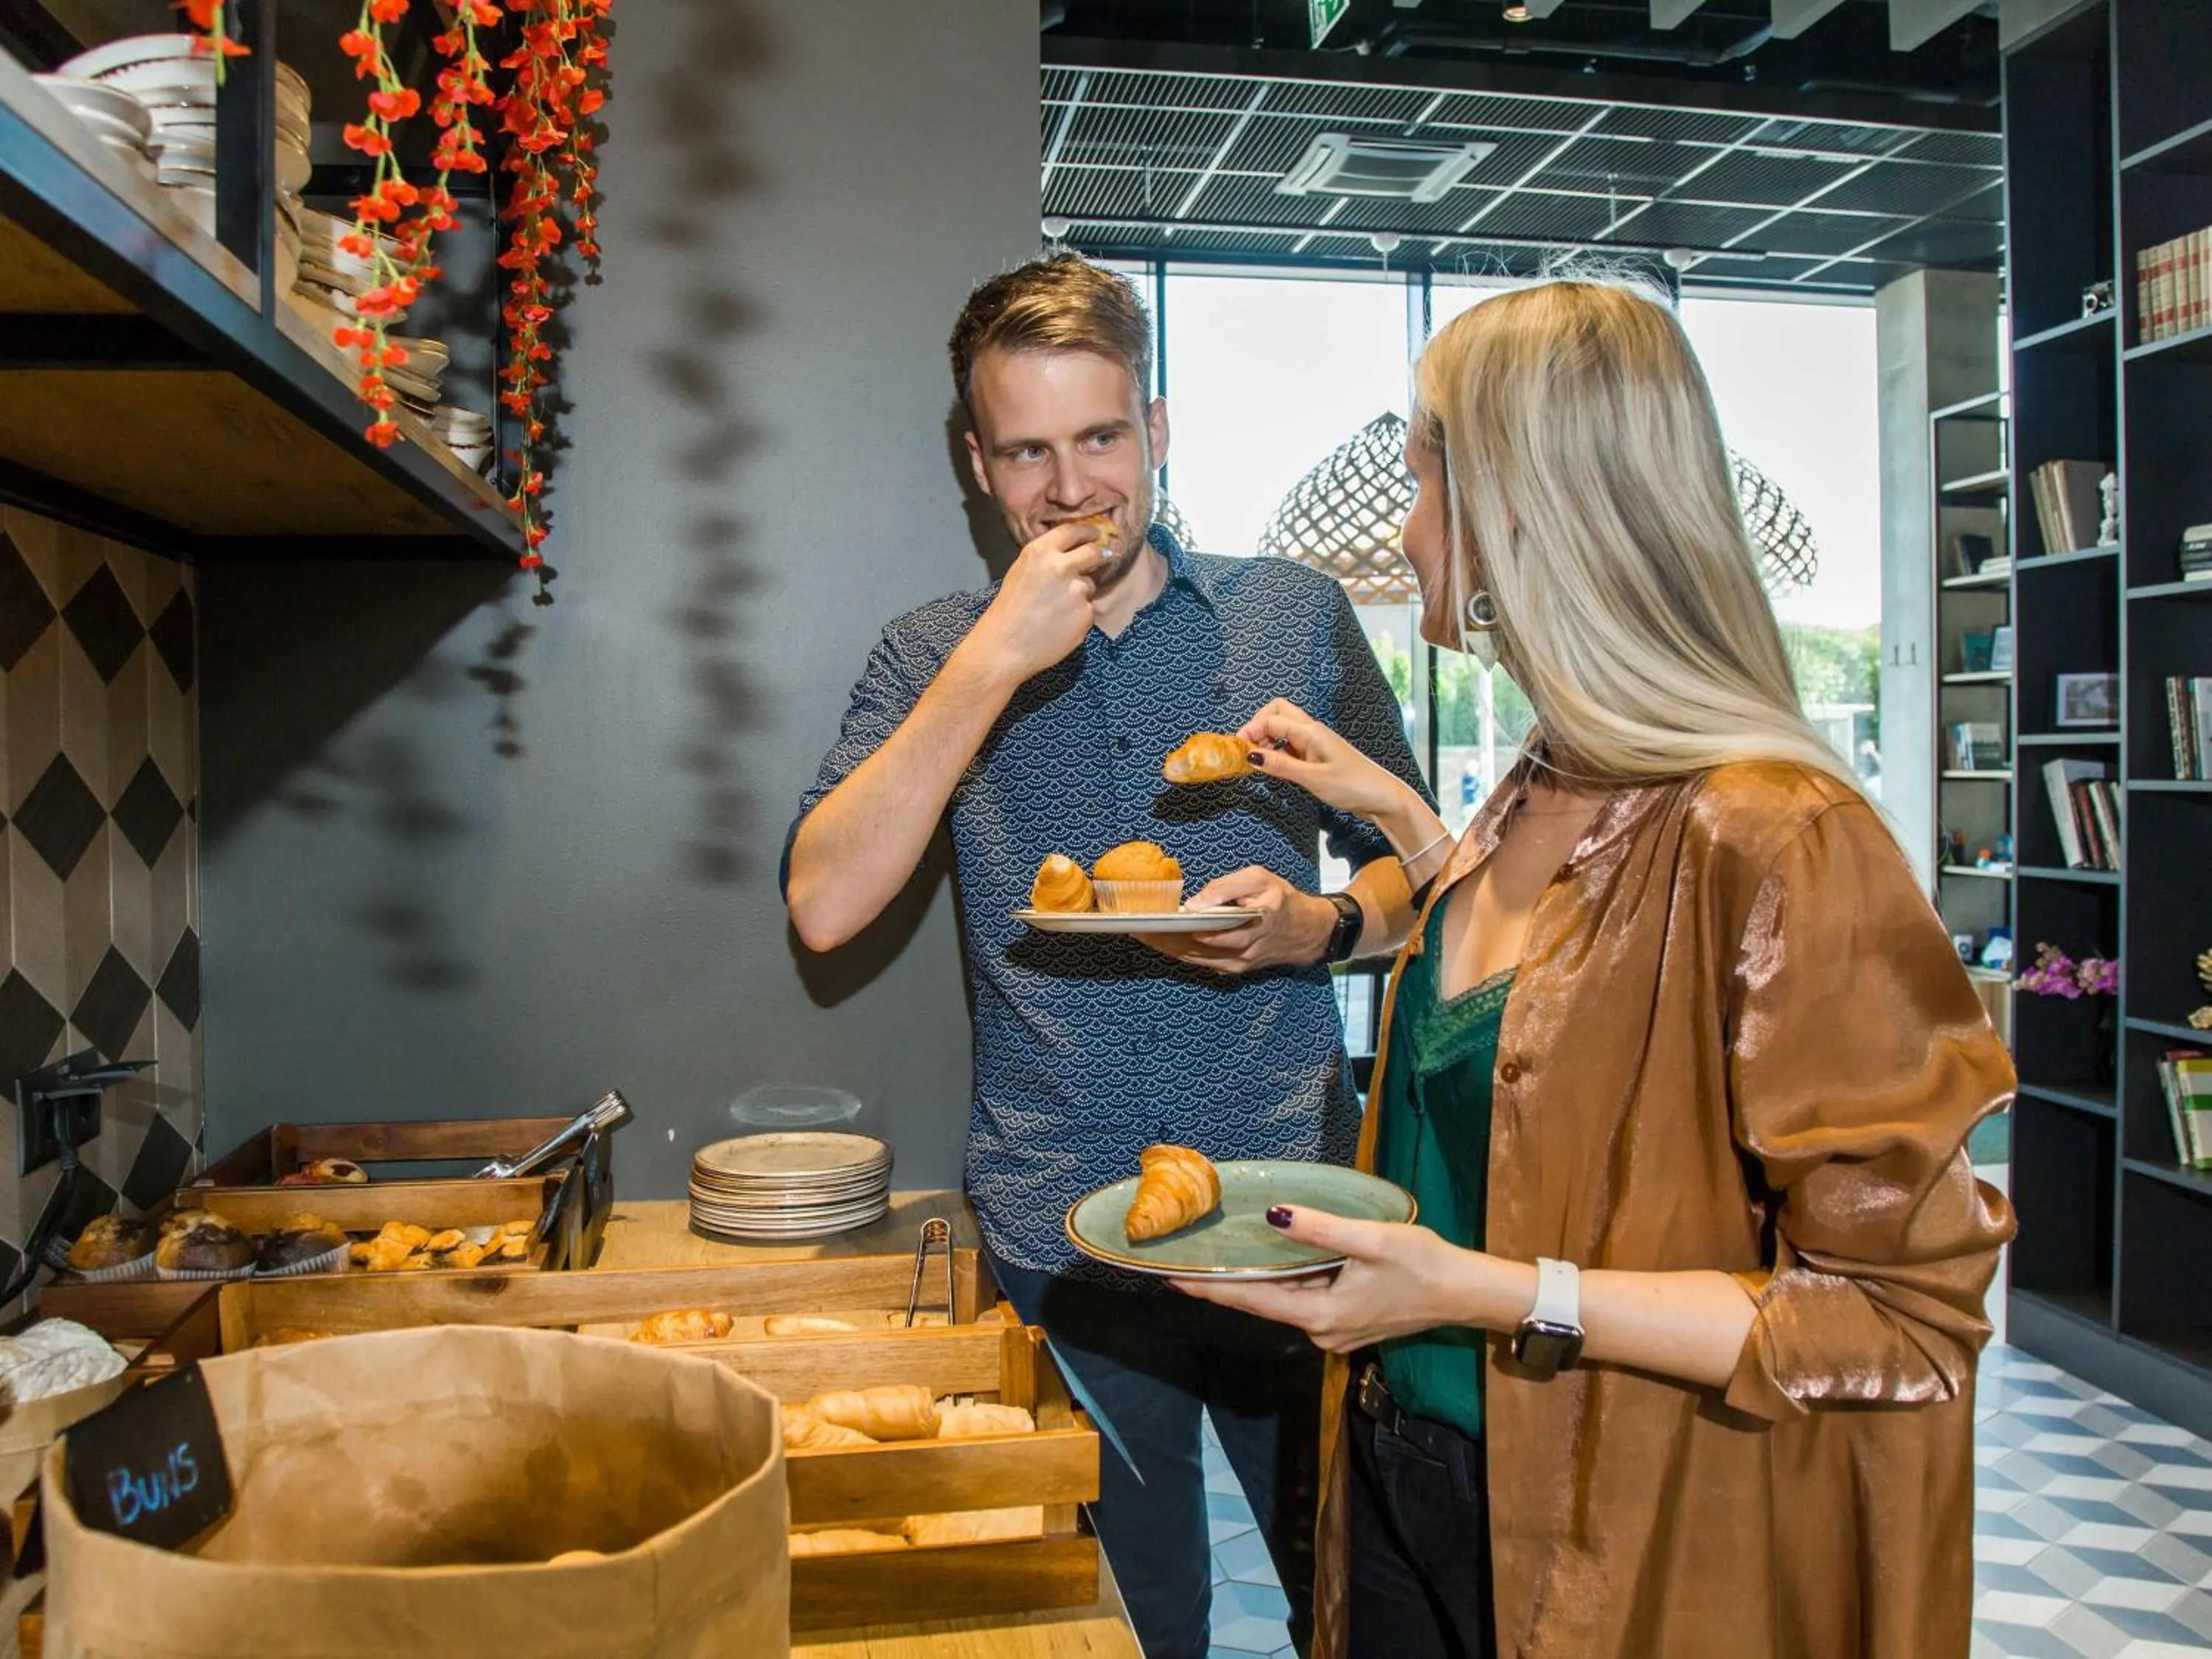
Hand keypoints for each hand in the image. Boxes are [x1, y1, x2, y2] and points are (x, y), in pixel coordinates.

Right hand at [960, 522, 1115, 684]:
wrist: (1006, 646)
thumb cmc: (1008, 609)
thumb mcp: (1021, 571)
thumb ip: (1046, 559)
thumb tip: (1071, 553)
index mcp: (1041, 552)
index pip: (1072, 531)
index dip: (1088, 531)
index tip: (1096, 533)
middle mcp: (1062, 567)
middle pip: (1093, 552)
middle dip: (1100, 554)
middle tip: (1102, 557)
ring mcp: (1077, 591)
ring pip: (1089, 584)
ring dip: (1081, 592)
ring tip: (1059, 608)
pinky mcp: (1085, 613)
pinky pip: (1087, 609)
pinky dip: (1078, 615)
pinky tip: (1061, 624)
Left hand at [1133, 866, 1334, 974]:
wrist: (1308, 932)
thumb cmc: (1281, 899)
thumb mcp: (1259, 879)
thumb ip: (1226, 888)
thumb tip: (1194, 904)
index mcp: (1252, 923)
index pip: (1207, 929)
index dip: (1176, 927)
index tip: (1151, 921)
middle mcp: (1243, 949)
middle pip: (1194, 947)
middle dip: (1164, 939)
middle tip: (1137, 928)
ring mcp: (1238, 964)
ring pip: (1195, 958)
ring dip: (1168, 948)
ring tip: (1143, 935)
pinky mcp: (1235, 969)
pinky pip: (1202, 962)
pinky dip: (1181, 953)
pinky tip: (1163, 942)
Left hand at [1171, 1207, 1529, 1353]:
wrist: (1466, 1292)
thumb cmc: (1423, 1264)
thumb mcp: (1370, 1239)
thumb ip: (1319, 1229)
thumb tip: (1272, 1216)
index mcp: (1320, 1315)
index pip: (1250, 1301)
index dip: (1209, 1289)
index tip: (1171, 1279)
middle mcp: (1321, 1331)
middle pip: (1261, 1304)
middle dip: (1224, 1284)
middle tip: (1184, 1263)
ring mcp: (1335, 1331)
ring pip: (1283, 1302)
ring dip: (1255, 1282)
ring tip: (1218, 1258)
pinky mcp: (1348, 1323)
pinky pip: (1304, 1301)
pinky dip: (1284, 1283)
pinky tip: (1270, 1262)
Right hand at [1238, 699, 1421, 824]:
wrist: (1381, 797)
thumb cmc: (1352, 786)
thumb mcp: (1313, 778)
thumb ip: (1281, 766)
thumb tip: (1251, 756)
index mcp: (1310, 731)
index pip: (1271, 719)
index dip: (1250, 731)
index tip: (1238, 751)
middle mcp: (1312, 731)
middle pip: (1277, 713)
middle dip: (1257, 727)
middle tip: (1247, 752)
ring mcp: (1315, 742)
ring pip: (1283, 729)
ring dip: (1267, 740)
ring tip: (1258, 762)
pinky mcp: (1317, 755)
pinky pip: (1291, 745)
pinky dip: (1278, 751)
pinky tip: (1275, 767)